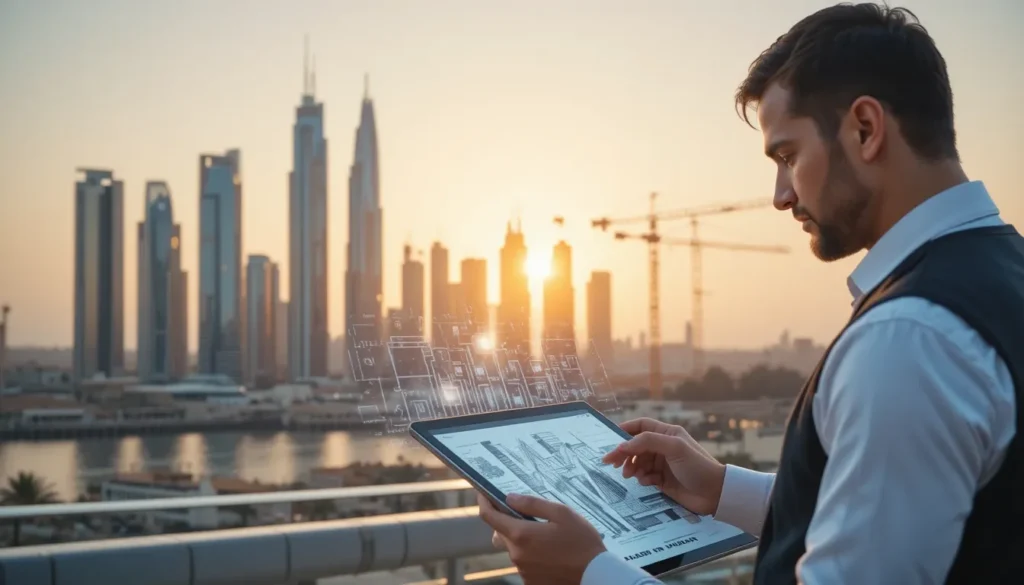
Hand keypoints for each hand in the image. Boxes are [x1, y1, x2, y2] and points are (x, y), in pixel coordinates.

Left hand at [478, 492, 605, 583]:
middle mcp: (516, 554)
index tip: (484, 494)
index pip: (489, 516)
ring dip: (523, 540)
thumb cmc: (582, 542)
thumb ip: (532, 504)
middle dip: (508, 521)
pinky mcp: (530, 581)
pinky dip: (532, 555)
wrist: (595, 576)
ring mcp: (523, 570)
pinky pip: (524, 563)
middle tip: (527, 515)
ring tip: (548, 537)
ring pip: (514, 548)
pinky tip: (551, 553)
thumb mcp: (562, 514)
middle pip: (501, 533)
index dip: (484, 502)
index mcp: (521, 534)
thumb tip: (509, 498)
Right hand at [602, 417, 725, 515]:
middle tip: (612, 463)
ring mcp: (662, 464)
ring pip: (638, 462)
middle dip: (624, 453)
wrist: (715, 494)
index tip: (611, 441)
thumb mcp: (674, 448)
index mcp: (667, 433)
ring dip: (632, 467)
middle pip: (636, 446)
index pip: (641, 426)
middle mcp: (664, 447)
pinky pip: (644, 476)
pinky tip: (647, 482)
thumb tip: (622, 445)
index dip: (625, 431)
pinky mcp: (662, 480)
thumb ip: (647, 442)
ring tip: (630, 475)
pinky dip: (642, 478)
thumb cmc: (697, 466)